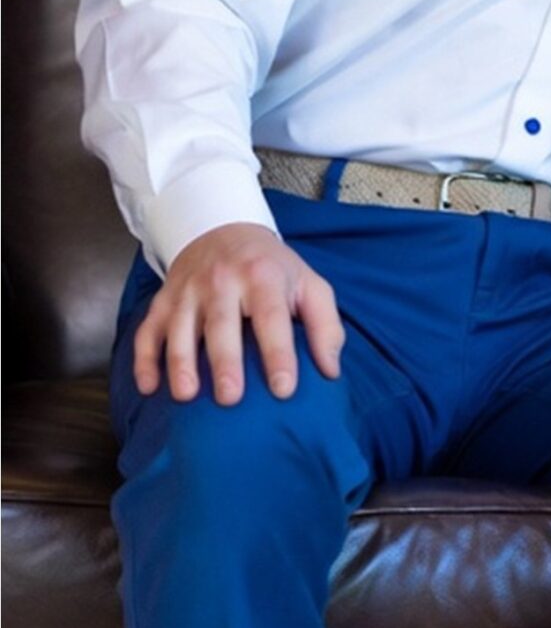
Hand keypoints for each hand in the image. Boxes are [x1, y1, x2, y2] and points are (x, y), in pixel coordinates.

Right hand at [133, 223, 344, 407]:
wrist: (222, 229)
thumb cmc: (272, 269)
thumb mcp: (309, 285)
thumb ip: (325, 326)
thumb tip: (330, 372)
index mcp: (263, 277)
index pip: (271, 316)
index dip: (278, 353)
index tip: (284, 389)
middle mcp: (222, 281)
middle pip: (221, 324)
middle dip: (224, 362)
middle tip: (230, 398)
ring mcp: (187, 290)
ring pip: (179, 328)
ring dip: (180, 362)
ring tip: (187, 395)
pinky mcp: (163, 301)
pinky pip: (147, 330)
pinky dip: (144, 359)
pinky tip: (148, 387)